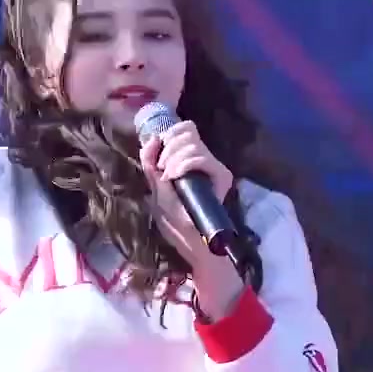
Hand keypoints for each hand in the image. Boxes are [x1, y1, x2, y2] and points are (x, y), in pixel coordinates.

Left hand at [141, 120, 234, 264]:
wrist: (192, 243)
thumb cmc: (175, 221)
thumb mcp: (156, 188)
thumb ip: (150, 164)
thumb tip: (151, 139)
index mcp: (191, 160)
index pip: (185, 129)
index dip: (169, 135)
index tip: (159, 158)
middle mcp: (206, 160)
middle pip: (188, 132)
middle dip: (168, 149)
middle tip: (162, 171)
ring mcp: (215, 167)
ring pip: (192, 144)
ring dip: (173, 159)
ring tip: (168, 178)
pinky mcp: (222, 176)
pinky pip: (200, 157)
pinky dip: (183, 164)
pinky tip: (174, 177)